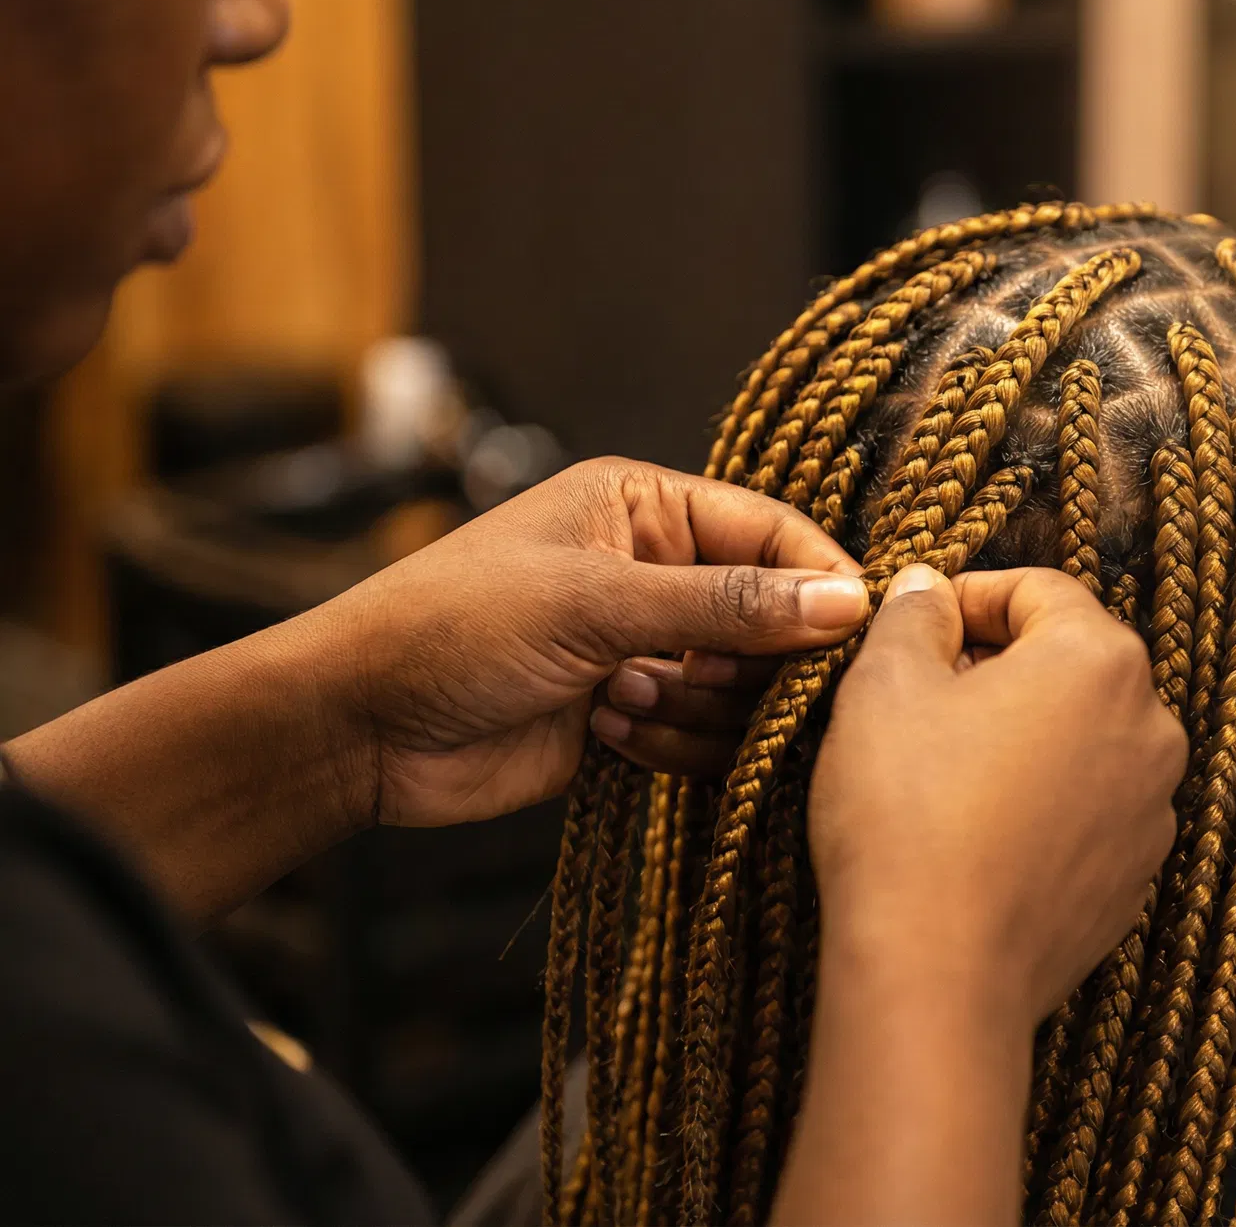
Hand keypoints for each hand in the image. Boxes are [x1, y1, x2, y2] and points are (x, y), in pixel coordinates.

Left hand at [318, 457, 866, 828]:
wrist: (359, 728)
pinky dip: (675, 744)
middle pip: (773, 618)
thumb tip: (849, 601)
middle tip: (697, 676)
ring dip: (697, 706)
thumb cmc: (455, 629)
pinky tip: (607, 735)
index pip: (773, 533)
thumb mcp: (594, 603)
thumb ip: (726, 605)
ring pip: (744, 687)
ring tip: (621, 700)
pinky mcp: (635, 717)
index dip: (821, 582)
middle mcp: (656, 571)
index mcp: (645, 508)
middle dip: (746, 659)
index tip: (861, 634)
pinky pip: (707, 737)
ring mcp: (647, 647)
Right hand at [808, 564, 1185, 1029]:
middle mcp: (1151, 726)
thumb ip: (912, 616)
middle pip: (1068, 662)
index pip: (1037, 590)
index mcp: (1100, 658)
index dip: (966, 598)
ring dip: (1021, 736)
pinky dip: (1040, 804)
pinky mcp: (1134, 878)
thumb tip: (929, 588)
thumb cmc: (907, 817)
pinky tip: (975, 833)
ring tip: (942, 771)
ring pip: (1081, 738)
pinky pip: (1087, 811)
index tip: (914, 626)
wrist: (939, 974)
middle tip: (918, 698)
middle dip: (996, 667)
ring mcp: (1152, 810)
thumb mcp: (884, 685)